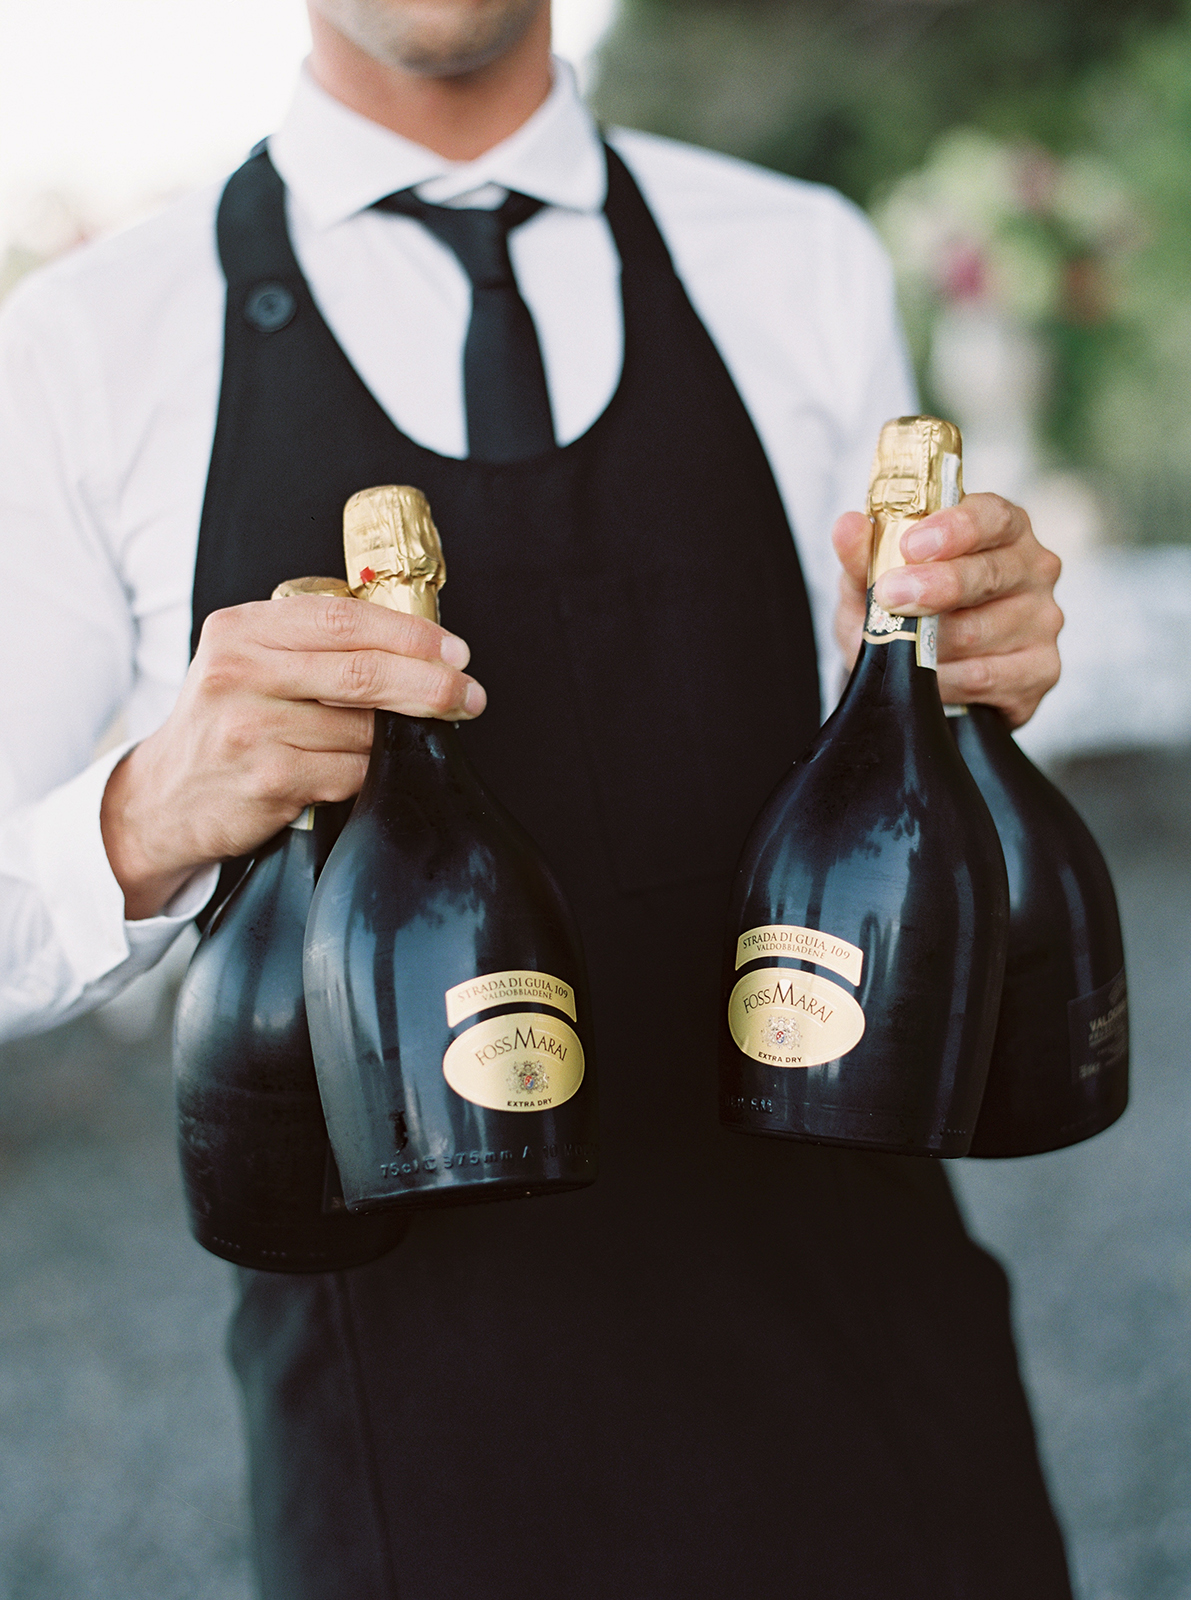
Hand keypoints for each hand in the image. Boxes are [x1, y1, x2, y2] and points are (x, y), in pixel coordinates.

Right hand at [101, 595, 485, 918]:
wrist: (164, 798)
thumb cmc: (224, 724)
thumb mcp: (246, 662)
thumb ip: (309, 645)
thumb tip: (413, 646)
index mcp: (240, 629)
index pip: (343, 619)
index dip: (410, 633)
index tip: (454, 650)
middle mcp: (239, 672)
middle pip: (362, 671)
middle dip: (431, 683)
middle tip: (469, 695)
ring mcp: (251, 728)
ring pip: (363, 728)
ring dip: (401, 737)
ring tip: (412, 738)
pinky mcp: (268, 780)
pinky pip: (350, 773)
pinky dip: (373, 772)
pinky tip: (372, 771)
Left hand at [832, 492, 1062, 727]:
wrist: (915, 678)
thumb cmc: (903, 614)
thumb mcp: (871, 585)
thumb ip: (862, 556)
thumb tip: (848, 526)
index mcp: (1000, 530)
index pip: (991, 516)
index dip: (955, 528)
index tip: (912, 544)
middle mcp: (1032, 568)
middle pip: (989, 573)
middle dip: (935, 586)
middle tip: (891, 595)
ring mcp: (1042, 620)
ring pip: (981, 631)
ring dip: (930, 644)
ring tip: (900, 650)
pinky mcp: (1041, 669)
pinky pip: (986, 676)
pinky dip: (947, 679)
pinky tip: (929, 679)